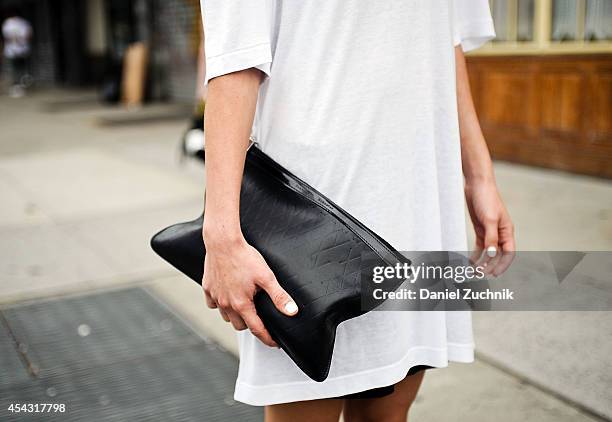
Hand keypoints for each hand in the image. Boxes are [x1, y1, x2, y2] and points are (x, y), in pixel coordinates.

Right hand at [202, 232, 297, 346]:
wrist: (222, 242)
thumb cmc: (244, 257)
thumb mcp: (266, 277)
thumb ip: (279, 296)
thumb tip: (292, 312)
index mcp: (242, 304)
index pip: (256, 329)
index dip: (267, 338)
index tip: (274, 343)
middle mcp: (227, 304)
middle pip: (240, 325)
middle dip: (251, 325)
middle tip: (260, 318)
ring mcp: (216, 297)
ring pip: (226, 317)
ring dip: (236, 315)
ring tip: (245, 307)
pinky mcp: (207, 289)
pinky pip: (214, 304)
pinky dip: (221, 305)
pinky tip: (228, 296)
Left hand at [464, 179, 514, 276]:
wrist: (476, 184)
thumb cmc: (486, 198)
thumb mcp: (490, 219)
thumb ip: (491, 238)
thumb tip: (492, 254)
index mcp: (507, 231)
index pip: (509, 253)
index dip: (502, 265)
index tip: (494, 274)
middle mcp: (500, 233)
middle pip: (498, 255)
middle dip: (490, 266)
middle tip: (480, 274)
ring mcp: (490, 231)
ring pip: (488, 252)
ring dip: (483, 262)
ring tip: (474, 271)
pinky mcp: (480, 229)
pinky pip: (479, 246)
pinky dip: (476, 254)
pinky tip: (470, 261)